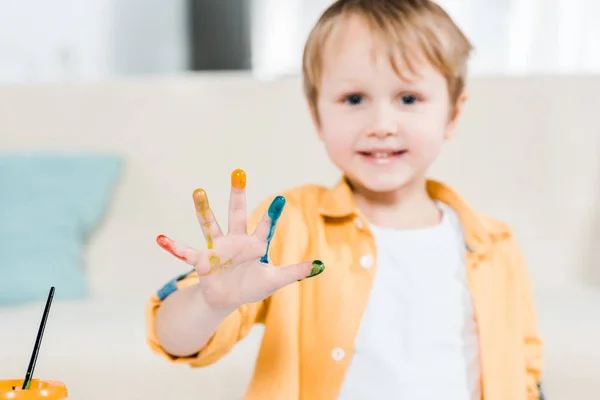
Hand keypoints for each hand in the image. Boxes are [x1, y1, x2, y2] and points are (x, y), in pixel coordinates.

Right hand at [156, 169, 324, 309]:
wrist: (227, 299)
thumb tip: (323, 265)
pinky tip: (160, 238)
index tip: (280, 198)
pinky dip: (173, 246)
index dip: (272, 214)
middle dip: (237, 195)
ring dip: (203, 209)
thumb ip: (297, 271)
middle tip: (238, 173)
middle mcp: (234, 241)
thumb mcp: (276, 279)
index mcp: (254, 245)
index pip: (265, 227)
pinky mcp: (202, 261)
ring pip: (210, 225)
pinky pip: (186, 252)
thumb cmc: (252, 286)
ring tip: (198, 190)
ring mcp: (217, 249)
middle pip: (236, 214)